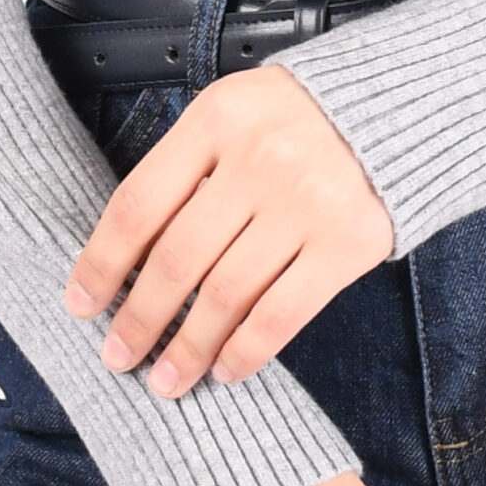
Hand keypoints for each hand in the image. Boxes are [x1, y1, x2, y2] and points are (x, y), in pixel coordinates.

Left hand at [66, 65, 394, 398]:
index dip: (102, 263)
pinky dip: (246, 350)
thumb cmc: (305, 116)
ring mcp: (306, 203)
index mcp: (218, 119)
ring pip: (225, 295)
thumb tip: (127, 253)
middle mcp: (260, 159)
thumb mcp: (237, 111)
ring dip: (188, 348)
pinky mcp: (346, 243)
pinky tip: (226, 368)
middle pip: (176, 258)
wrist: (402, 107)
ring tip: (169, 378)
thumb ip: (188, 166)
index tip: (83, 303)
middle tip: (119, 355)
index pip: (138, 204)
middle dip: (140, 319)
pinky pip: (281, 313)